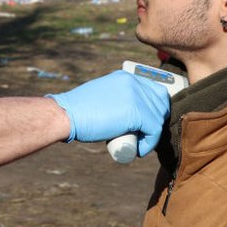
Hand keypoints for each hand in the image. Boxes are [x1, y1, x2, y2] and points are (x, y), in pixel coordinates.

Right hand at [48, 70, 169, 155]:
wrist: (66, 115)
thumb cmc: (79, 110)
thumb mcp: (103, 95)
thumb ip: (114, 96)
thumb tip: (126, 110)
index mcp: (125, 76)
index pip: (154, 90)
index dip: (155, 108)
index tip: (148, 123)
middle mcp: (133, 82)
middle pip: (161, 102)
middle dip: (157, 120)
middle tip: (143, 135)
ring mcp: (136, 96)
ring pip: (158, 117)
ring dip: (152, 134)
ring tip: (138, 144)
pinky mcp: (136, 112)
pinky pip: (154, 130)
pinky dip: (149, 143)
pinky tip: (139, 150)